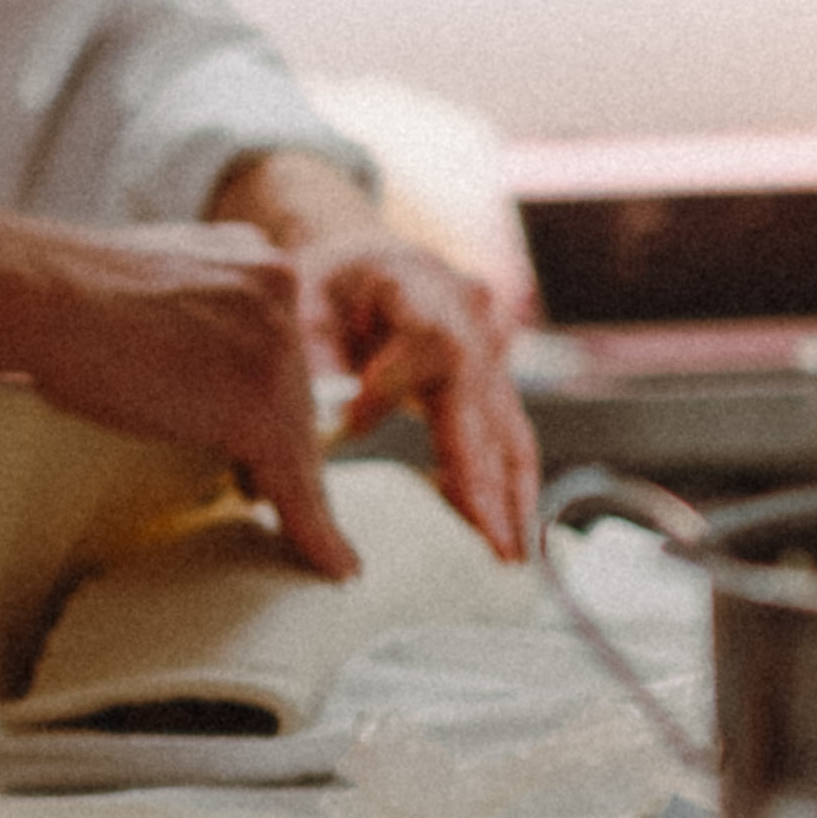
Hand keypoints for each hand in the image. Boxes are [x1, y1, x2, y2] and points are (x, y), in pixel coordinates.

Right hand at [0, 206, 395, 569]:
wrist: (29, 295)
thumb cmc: (55, 294)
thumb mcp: (150, 282)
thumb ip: (191, 309)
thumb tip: (195, 364)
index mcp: (251, 255)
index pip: (279, 348)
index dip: (263, 402)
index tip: (255, 441)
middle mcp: (277, 288)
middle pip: (295, 392)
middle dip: (272, 441)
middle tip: (245, 486)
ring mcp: (273, 344)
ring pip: (296, 438)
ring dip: (288, 487)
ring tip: (294, 533)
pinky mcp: (256, 404)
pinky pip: (295, 482)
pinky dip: (313, 530)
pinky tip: (333, 563)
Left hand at [238, 170, 546, 557]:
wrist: (366, 262)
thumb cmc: (330, 281)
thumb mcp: (305, 298)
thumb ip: (314, 353)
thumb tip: (322, 425)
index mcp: (421, 287)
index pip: (429, 341)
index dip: (397, 385)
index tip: (356, 419)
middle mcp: (472, 320)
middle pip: (483, 402)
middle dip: (484, 477)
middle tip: (490, 542)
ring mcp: (492, 355)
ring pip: (509, 429)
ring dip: (511, 496)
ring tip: (511, 556)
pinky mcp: (494, 387)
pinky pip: (509, 440)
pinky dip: (509, 489)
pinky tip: (510, 535)